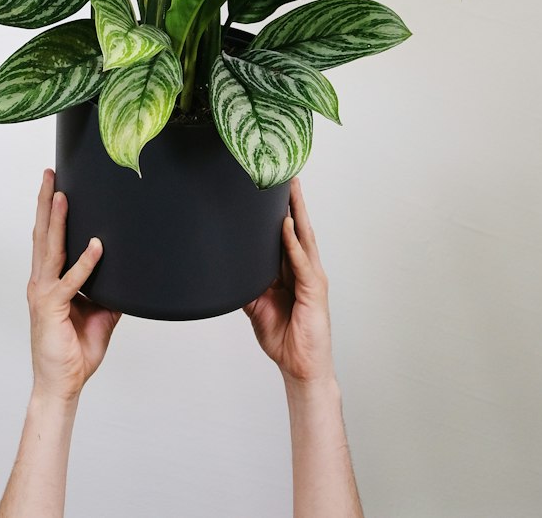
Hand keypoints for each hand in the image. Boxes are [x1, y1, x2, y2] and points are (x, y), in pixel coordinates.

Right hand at [27, 169, 120, 405]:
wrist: (62, 386)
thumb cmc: (75, 351)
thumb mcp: (100, 314)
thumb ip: (110, 292)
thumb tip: (131, 275)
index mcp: (49, 281)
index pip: (49, 238)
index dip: (50, 211)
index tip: (55, 183)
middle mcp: (42, 282)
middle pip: (42, 233)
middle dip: (46, 202)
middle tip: (50, 172)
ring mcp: (44, 294)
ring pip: (50, 249)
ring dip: (55, 220)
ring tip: (60, 193)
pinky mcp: (53, 309)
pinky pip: (71, 281)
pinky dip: (85, 263)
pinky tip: (97, 246)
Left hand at [244, 178, 334, 390]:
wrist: (300, 367)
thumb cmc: (284, 336)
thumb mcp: (257, 306)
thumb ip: (247, 286)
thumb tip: (227, 271)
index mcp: (293, 270)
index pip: (287, 233)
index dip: (283, 210)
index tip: (274, 186)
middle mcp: (305, 269)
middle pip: (299, 228)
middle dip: (293, 202)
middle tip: (287, 174)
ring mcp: (312, 278)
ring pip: (303, 238)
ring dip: (297, 212)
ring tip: (290, 189)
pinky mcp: (314, 292)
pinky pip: (302, 263)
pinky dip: (293, 244)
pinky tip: (286, 227)